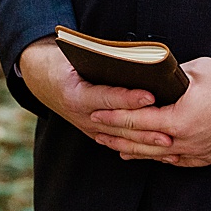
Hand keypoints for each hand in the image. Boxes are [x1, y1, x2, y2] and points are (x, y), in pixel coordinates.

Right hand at [19, 38, 168, 152]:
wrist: (41, 77)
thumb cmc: (63, 62)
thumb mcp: (76, 57)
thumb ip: (103, 60)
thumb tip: (136, 60)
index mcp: (75, 94)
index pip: (106, 97)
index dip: (129, 98)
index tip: (150, 96)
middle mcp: (81, 116)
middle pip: (118, 125)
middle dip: (145, 131)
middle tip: (169, 132)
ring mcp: (88, 127)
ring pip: (121, 140)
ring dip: (145, 144)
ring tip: (169, 147)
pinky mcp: (95, 133)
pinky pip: (119, 143)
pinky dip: (139, 148)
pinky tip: (157, 153)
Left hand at [86, 56, 210, 166]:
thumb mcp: (200, 71)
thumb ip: (172, 77)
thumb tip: (156, 76)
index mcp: (180, 119)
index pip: (136, 120)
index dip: (113, 118)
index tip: (95, 115)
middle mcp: (187, 141)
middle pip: (143, 143)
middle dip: (117, 137)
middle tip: (96, 133)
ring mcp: (200, 152)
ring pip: (159, 156)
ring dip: (135, 151)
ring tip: (115, 148)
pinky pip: (180, 161)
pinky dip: (161, 158)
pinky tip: (151, 156)